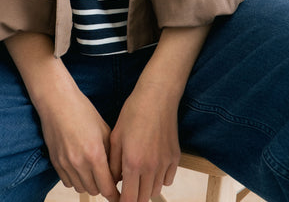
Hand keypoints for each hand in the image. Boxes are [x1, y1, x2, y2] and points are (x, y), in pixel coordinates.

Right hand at [36, 81, 119, 201]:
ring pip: (80, 188)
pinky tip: (80, 166)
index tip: (120, 195)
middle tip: (107, 176)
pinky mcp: (55, 162)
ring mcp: (65, 164)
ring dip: (89, 183)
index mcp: (95, 154)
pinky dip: (76, 179)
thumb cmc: (82, 110)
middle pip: (94, 190)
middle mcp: (79, 162)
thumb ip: (111, 153)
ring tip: (93, 170)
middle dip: (103, 186)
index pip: (107, 187)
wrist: (57, 102)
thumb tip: (117, 171)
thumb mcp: (103, 129)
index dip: (115, 194)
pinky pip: (68, 182)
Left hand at [109, 80, 180, 201]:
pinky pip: (168, 180)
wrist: (157, 97)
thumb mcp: (116, 136)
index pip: (129, 199)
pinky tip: (152, 167)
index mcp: (132, 163)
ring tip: (139, 176)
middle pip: (143, 198)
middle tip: (127, 188)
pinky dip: (160, 179)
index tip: (118, 200)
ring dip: (146, 189)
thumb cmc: (134, 112)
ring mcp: (165, 163)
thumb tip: (113, 181)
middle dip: (134, 197)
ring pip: (155, 190)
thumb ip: (113, 163)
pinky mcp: (175, 157)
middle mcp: (150, 167)